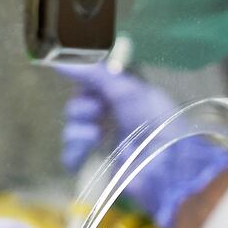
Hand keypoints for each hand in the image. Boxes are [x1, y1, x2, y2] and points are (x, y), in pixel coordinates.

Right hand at [58, 66, 227, 227]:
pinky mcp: (98, 166)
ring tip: (95, 134)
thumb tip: (60, 61)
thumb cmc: (156, 122)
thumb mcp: (127, 90)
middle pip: (76, 108)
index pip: (89, 84)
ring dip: (77, 131)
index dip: (81, 83)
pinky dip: (74, 154)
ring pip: (72, 132)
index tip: (79, 83)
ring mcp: (104, 143)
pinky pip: (71, 158)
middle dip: (80, 108)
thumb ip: (94, 75)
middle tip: (96, 110)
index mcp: (122, 96)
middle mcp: (111, 117)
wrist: (167, 165)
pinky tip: (87, 151)